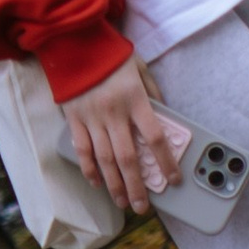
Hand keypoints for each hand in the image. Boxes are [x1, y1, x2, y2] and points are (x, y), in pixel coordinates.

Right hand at [61, 56, 193, 213]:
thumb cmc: (111, 55)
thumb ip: (154, 93)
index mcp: (135, 99)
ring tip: (122, 202)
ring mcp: (92, 117)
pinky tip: (96, 183)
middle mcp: (114, 112)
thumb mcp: (140, 68)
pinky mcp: (74, 118)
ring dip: (114, 185)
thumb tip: (166, 116)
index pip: (155, 137)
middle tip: (143, 206)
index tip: (174, 179)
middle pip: (128, 157)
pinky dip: (89, 169)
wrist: (75, 42)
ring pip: (105, 160)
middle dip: (137, 186)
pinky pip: (82, 150)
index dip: (166, 161)